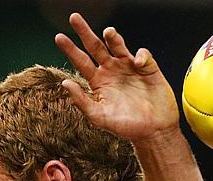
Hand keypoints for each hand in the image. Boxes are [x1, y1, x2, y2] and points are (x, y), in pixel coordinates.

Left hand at [55, 12, 178, 140]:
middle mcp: (112, 71)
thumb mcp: (100, 117)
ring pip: (117, 44)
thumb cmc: (127, 127)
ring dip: (112, 37)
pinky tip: (139, 64)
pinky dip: (141, 55)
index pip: (81, 61)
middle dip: (84, 32)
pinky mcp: (147, 67)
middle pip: (95, 46)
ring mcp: (129, 66)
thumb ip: (82, 101)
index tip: (59, 37)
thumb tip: (65, 83)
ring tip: (108, 32)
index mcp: (99, 82)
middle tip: (74, 18)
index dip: (70, 49)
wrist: (154, 131)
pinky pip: (142, 54)